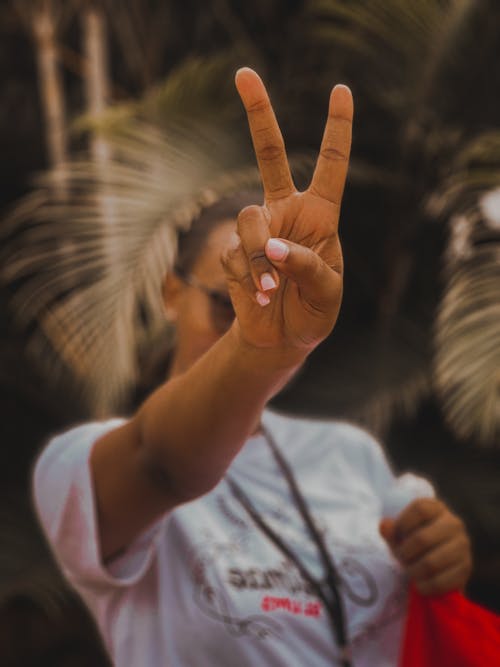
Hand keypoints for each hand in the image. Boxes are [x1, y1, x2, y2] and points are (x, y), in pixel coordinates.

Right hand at [222, 68, 352, 358]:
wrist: (281, 339)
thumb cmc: (314, 311)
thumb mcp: (327, 293)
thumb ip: (307, 267)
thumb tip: (271, 247)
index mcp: (320, 214)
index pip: (330, 164)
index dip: (337, 128)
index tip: (341, 90)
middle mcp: (286, 212)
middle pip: (268, 154)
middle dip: (258, 113)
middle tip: (244, 73)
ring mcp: (257, 230)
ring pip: (249, 220)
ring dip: (258, 256)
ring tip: (271, 289)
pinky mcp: (233, 254)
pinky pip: (234, 256)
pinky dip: (248, 279)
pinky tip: (260, 297)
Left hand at [380, 498, 472, 595]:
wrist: (437, 565)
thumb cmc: (413, 543)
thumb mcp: (400, 533)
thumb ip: (391, 530)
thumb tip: (384, 526)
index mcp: (436, 507)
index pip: (419, 509)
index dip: (402, 524)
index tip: (395, 536)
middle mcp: (453, 523)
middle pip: (422, 538)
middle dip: (405, 553)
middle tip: (399, 559)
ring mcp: (463, 545)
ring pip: (431, 563)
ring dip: (414, 571)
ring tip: (409, 572)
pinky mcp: (466, 567)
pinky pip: (441, 581)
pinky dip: (425, 586)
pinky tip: (420, 585)